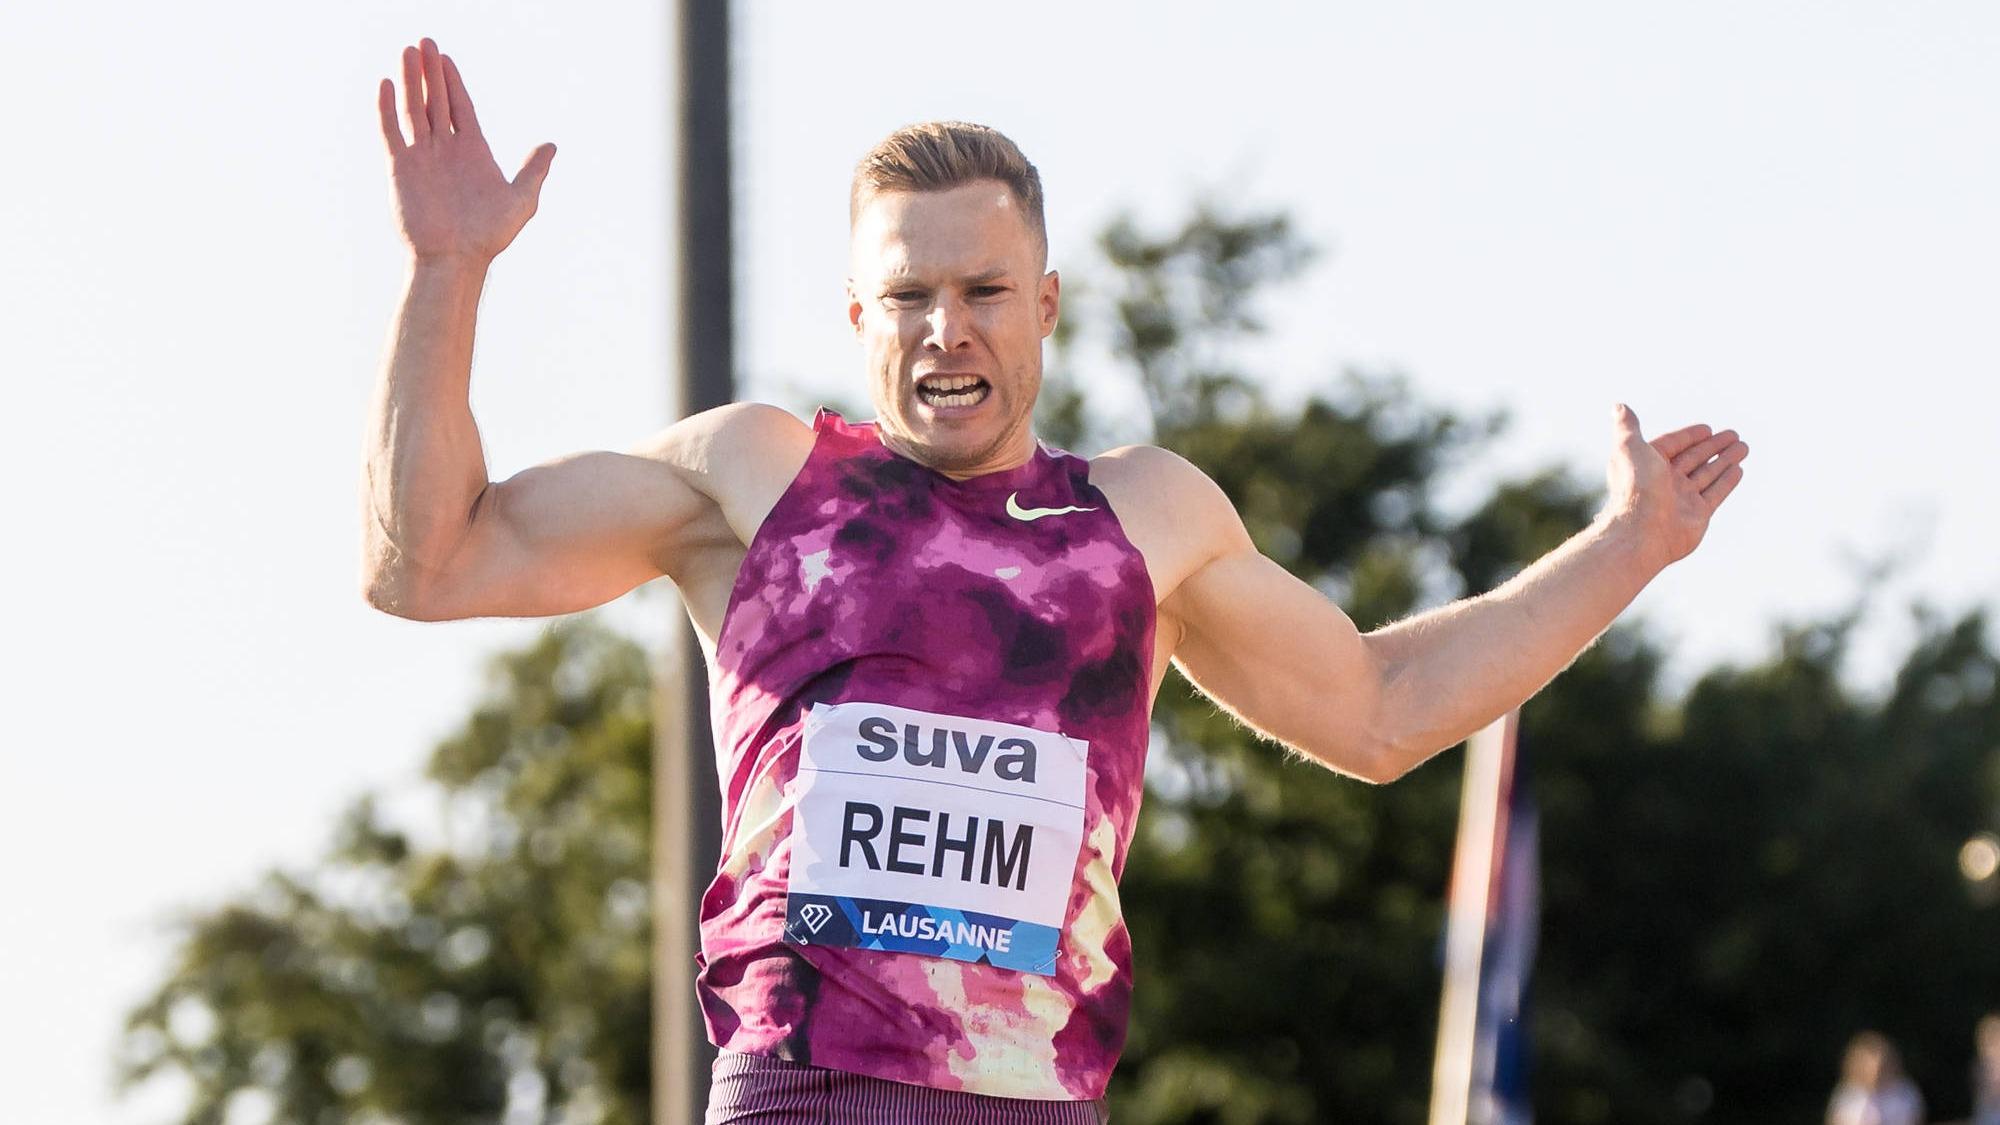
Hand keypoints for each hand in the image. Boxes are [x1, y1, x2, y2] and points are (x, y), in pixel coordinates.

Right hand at [377, 38, 556, 265]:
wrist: (456, 259)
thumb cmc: (489, 235)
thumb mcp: (521, 199)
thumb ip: (533, 169)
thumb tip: (551, 145)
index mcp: (471, 151)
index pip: (460, 106)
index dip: (453, 81)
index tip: (445, 58)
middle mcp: (445, 149)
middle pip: (435, 100)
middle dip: (430, 72)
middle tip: (424, 42)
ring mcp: (422, 157)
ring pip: (414, 109)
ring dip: (410, 80)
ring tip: (407, 51)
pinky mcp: (401, 168)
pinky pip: (392, 132)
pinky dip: (387, 108)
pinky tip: (386, 84)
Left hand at [1602, 403, 1748, 568]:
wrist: (1642, 532)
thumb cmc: (1635, 488)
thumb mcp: (1629, 448)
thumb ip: (1627, 427)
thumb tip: (1619, 406)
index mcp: (1647, 465)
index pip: (1672, 445)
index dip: (1689, 436)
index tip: (1708, 428)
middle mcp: (1664, 482)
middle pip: (1694, 458)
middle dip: (1714, 446)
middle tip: (1735, 434)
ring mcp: (1681, 499)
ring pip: (1708, 474)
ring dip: (1726, 459)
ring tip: (1744, 446)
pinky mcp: (1697, 515)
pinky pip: (1715, 493)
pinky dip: (1727, 480)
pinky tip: (1739, 469)